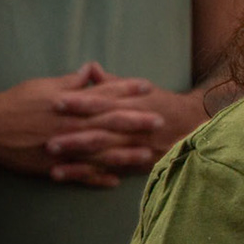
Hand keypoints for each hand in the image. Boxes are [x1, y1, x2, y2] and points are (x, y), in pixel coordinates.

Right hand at [0, 64, 163, 187]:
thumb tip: (91, 70)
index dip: (128, 89)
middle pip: (109, 122)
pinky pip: (79, 174)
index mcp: (70, 103)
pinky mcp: (53, 166)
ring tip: (147, 155)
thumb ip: (71, 82)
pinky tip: (115, 181)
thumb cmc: (15, 103)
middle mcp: (71, 125)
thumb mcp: (43, 86)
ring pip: (100, 151)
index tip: (149, 86)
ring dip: (125, 153)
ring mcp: (64, 148)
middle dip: (137, 121)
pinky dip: (97, 178)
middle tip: (160, 120)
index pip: (104, 93)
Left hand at [44, 63, 207, 179]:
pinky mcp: (132, 166)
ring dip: (75, 157)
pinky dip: (84, 175)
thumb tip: (91, 68)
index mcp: (133, 106)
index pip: (104, 103)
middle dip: (74, 135)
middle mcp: (133, 130)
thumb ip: (114, 83)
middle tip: (47, 137)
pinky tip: (61, 175)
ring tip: (51, 156)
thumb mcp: (143, 90)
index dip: (81, 103)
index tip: (57, 100)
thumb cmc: (163, 104)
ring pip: (101, 154)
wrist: (195, 127)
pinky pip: (105, 171)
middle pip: (100, 132)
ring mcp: (133, 150)